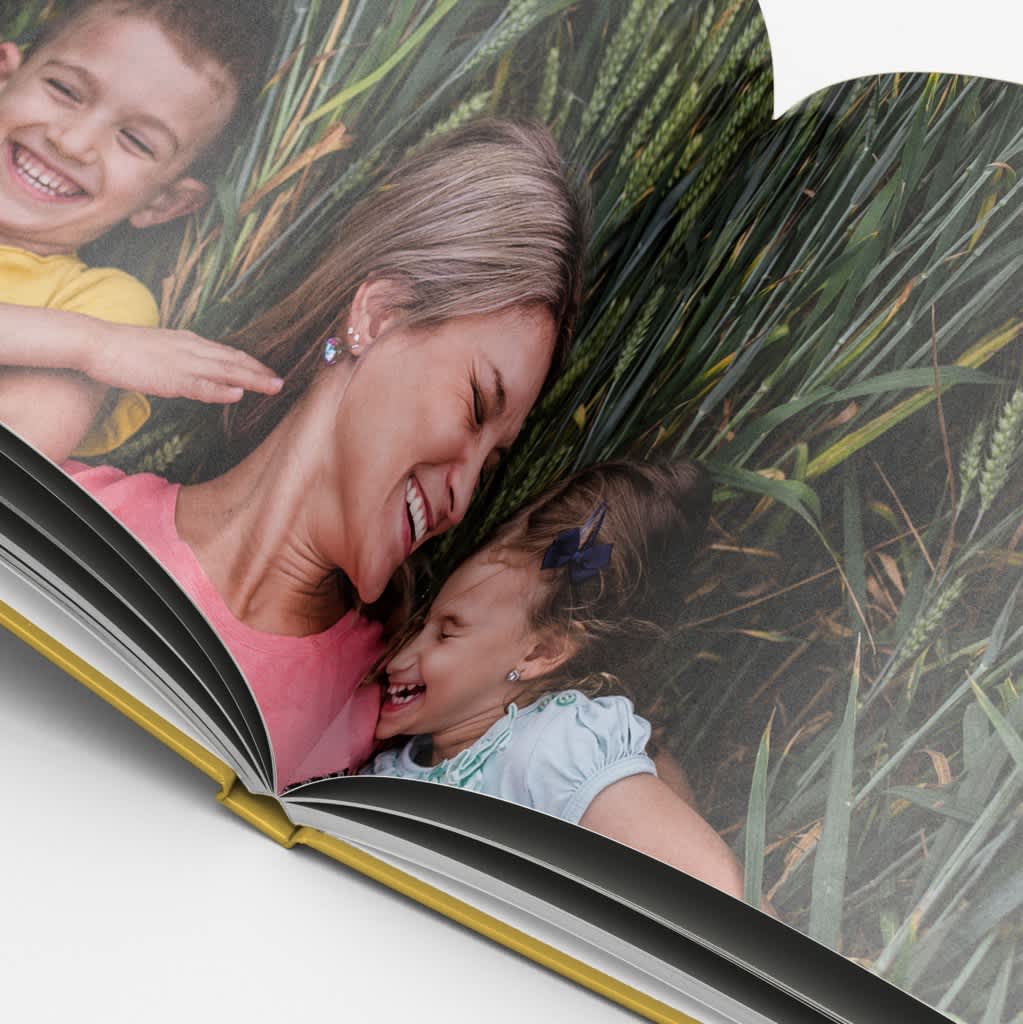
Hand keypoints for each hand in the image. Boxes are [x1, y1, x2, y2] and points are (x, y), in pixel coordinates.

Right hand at [84, 324, 282, 402]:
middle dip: (260, 371)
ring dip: (251, 379)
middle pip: (234, 360)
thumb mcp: (163, 348)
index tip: (270, 371)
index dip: (252, 363)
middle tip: (283, 381)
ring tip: (274, 387)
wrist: (97, 342)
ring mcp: (182, 362)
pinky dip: (219, 390)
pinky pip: (199, 385)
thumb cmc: (126, 348)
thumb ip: (184, 356)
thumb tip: (201, 368)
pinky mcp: (168, 377)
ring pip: (225, 371)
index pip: (229, 352)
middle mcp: (192, 348)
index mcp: (190, 341)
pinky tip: (237, 394)